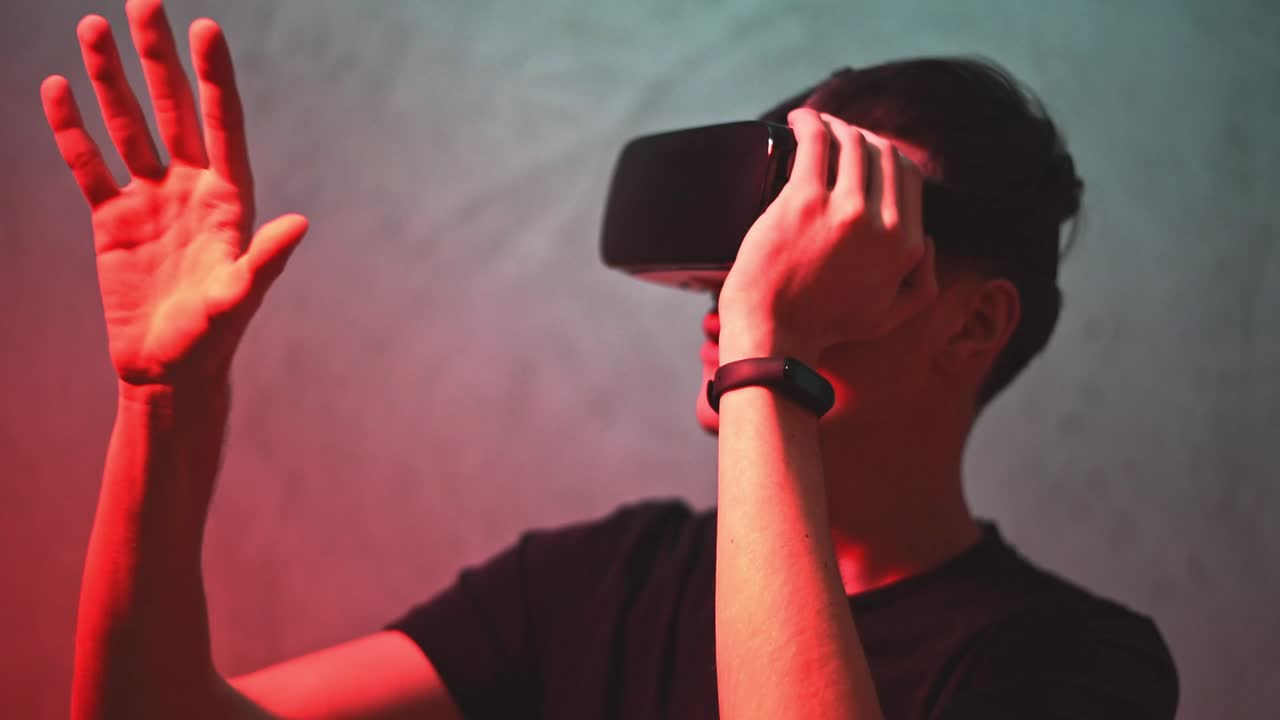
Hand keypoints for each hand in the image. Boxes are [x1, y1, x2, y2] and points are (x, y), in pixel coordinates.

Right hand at [41, 0, 306, 385]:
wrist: (166, 372)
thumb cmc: (212, 340)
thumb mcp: (239, 299)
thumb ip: (265, 260)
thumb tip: (302, 224)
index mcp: (229, 200)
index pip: (221, 124)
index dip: (213, 78)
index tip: (206, 28)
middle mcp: (191, 189)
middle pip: (172, 110)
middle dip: (157, 57)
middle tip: (142, 1)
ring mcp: (151, 199)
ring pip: (127, 125)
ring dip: (109, 79)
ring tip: (90, 28)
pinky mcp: (113, 218)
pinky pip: (88, 163)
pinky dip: (72, 128)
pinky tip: (58, 88)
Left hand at [718, 108, 936, 360]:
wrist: (773, 334)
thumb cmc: (823, 327)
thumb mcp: (889, 317)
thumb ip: (923, 283)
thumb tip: (927, 239)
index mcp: (905, 246)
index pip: (908, 176)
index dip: (887, 155)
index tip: (863, 150)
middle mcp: (881, 224)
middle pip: (882, 153)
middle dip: (861, 136)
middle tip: (836, 134)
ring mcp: (843, 209)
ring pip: (851, 142)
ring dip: (836, 124)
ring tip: (817, 123)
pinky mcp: (803, 201)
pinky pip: (816, 142)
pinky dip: (810, 122)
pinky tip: (800, 119)